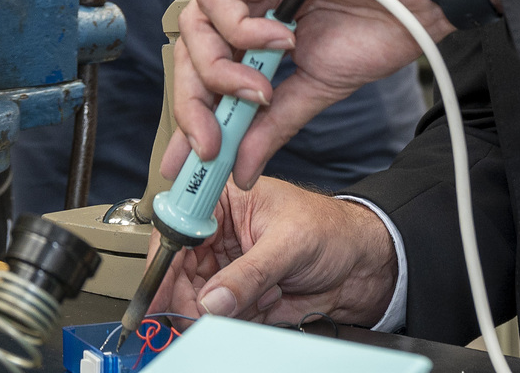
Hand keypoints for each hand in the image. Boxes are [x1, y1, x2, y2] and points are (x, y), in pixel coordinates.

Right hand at [145, 179, 398, 328]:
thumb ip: (250, 274)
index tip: (159, 284)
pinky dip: (236, 320)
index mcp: (225, 199)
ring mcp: (226, 266)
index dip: (165, 255)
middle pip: (179, 268)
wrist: (361, 265)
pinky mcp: (238, 296)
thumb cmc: (331, 231)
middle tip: (196, 314)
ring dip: (216, 310)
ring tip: (254, 301)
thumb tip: (212, 300)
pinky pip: (218, 316)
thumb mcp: (290, 244)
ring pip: (197, 297)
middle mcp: (219, 232)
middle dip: (188, 294)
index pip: (181, 224)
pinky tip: (267, 303)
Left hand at [171, 0, 462, 188]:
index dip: (195, 112)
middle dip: (197, 101)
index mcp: (257, 20)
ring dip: (221, 69)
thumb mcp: (315, 86)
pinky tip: (281, 43)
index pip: (205, 66)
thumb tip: (241, 167)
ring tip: (261, 91)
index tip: (193, 160)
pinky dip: (241, 31)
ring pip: (197, 23)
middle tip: (213, 141)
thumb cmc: (382, 23)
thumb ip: (272, 123)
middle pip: (192, 46)